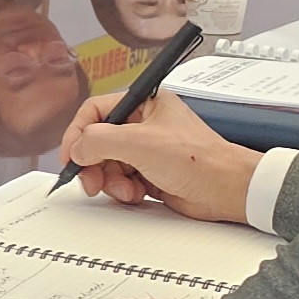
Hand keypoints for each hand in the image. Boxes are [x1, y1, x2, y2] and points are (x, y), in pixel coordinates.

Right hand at [60, 88, 261, 224]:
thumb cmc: (200, 160)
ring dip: (110, 180)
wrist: (226, 190)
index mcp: (145, 103)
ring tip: (125, 190)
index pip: (96, 111)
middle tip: (92, 181)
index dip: (79, 133)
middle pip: (98, 141)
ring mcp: (147, 150)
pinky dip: (122, 190)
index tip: (71, 155)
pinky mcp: (150, 173)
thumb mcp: (141, 143)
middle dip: (94, 163)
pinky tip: (136, 194)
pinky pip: (121, 180)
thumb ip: (100, 141)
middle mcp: (144, 124)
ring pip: (107, 164)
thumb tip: (78, 149)